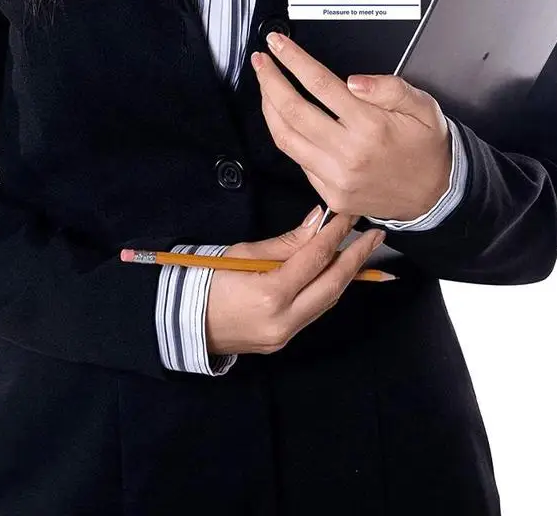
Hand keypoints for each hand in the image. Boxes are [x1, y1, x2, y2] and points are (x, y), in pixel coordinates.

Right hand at [206, 206, 385, 355]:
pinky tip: (333, 273)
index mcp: (271, 293)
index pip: (315, 258)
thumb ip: (286, 243)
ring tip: (360, 252)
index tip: (351, 215)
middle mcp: (283, 319)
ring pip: (327, 302)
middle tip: (375, 236)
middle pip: (332, 284)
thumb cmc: (205, 279)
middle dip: (357, 258)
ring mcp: (285, 335)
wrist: (181, 322)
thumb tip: (317, 222)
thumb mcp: (242, 253)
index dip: (336, 233)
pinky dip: (326, 290)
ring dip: (345, 275)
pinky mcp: (282, 341)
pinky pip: (313, 312)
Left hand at [250, 32, 451, 221]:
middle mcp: (349, 152)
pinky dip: (286, 136)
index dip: (292, 60)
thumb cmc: (426, 147)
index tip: (277, 44)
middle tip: (261, 61)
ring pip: (285, 138)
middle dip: (269, 80)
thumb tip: (354, 80)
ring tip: (265, 86)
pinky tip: (284, 120)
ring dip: (268, 108)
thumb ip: (390, 88)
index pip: (319, 83)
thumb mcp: (423, 106)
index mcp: (370, 126)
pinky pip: (297, 160)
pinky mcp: (330, 194)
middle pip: (292, 110)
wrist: (436, 194)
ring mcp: (336, 177)